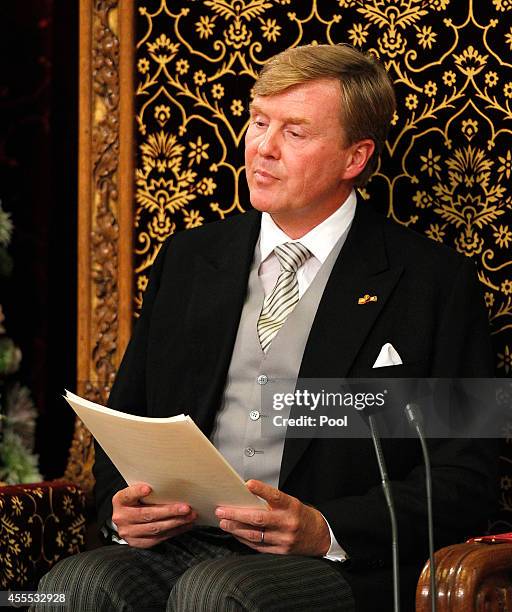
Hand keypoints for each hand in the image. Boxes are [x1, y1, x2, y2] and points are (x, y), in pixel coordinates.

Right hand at [111, 483, 197, 547]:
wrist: (125, 518)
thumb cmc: (136, 500)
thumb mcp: (136, 491)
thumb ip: (147, 489)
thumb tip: (172, 484)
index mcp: (120, 501)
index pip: (128, 495)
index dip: (137, 492)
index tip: (149, 488)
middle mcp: (121, 517)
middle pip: (147, 514)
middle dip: (170, 511)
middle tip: (186, 508)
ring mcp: (128, 532)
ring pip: (155, 528)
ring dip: (176, 523)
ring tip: (190, 517)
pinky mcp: (136, 543)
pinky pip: (158, 539)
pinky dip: (174, 532)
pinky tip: (185, 525)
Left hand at [215, 480, 330, 555]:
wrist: (320, 536)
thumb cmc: (301, 516)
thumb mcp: (291, 503)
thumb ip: (272, 502)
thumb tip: (247, 497)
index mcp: (291, 507)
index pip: (275, 496)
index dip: (261, 490)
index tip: (248, 484)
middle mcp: (287, 523)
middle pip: (258, 519)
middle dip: (237, 514)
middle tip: (222, 510)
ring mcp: (284, 539)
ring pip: (255, 535)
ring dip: (236, 528)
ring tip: (224, 523)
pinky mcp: (280, 552)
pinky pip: (258, 546)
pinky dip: (245, 539)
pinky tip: (236, 534)